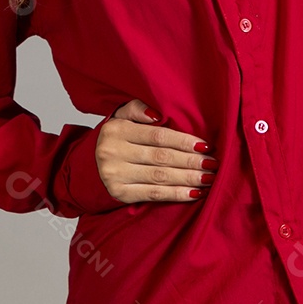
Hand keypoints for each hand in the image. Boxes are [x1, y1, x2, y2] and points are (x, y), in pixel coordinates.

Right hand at [94, 98, 218, 203]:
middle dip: (191, 161)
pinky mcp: (119, 194)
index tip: (204, 145)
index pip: (157, 136)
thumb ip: (137, 109)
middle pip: (161, 157)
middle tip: (213, 163)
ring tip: (208, 178)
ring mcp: (115, 175)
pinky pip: (153, 194)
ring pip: (160, 177)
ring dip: (188, 178)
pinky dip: (176, 194)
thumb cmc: (116, 138)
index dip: (183, 141)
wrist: (90, 166)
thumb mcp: (121, 117)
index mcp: (117, 130)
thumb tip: (157, 114)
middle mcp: (113, 152)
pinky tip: (193, 193)